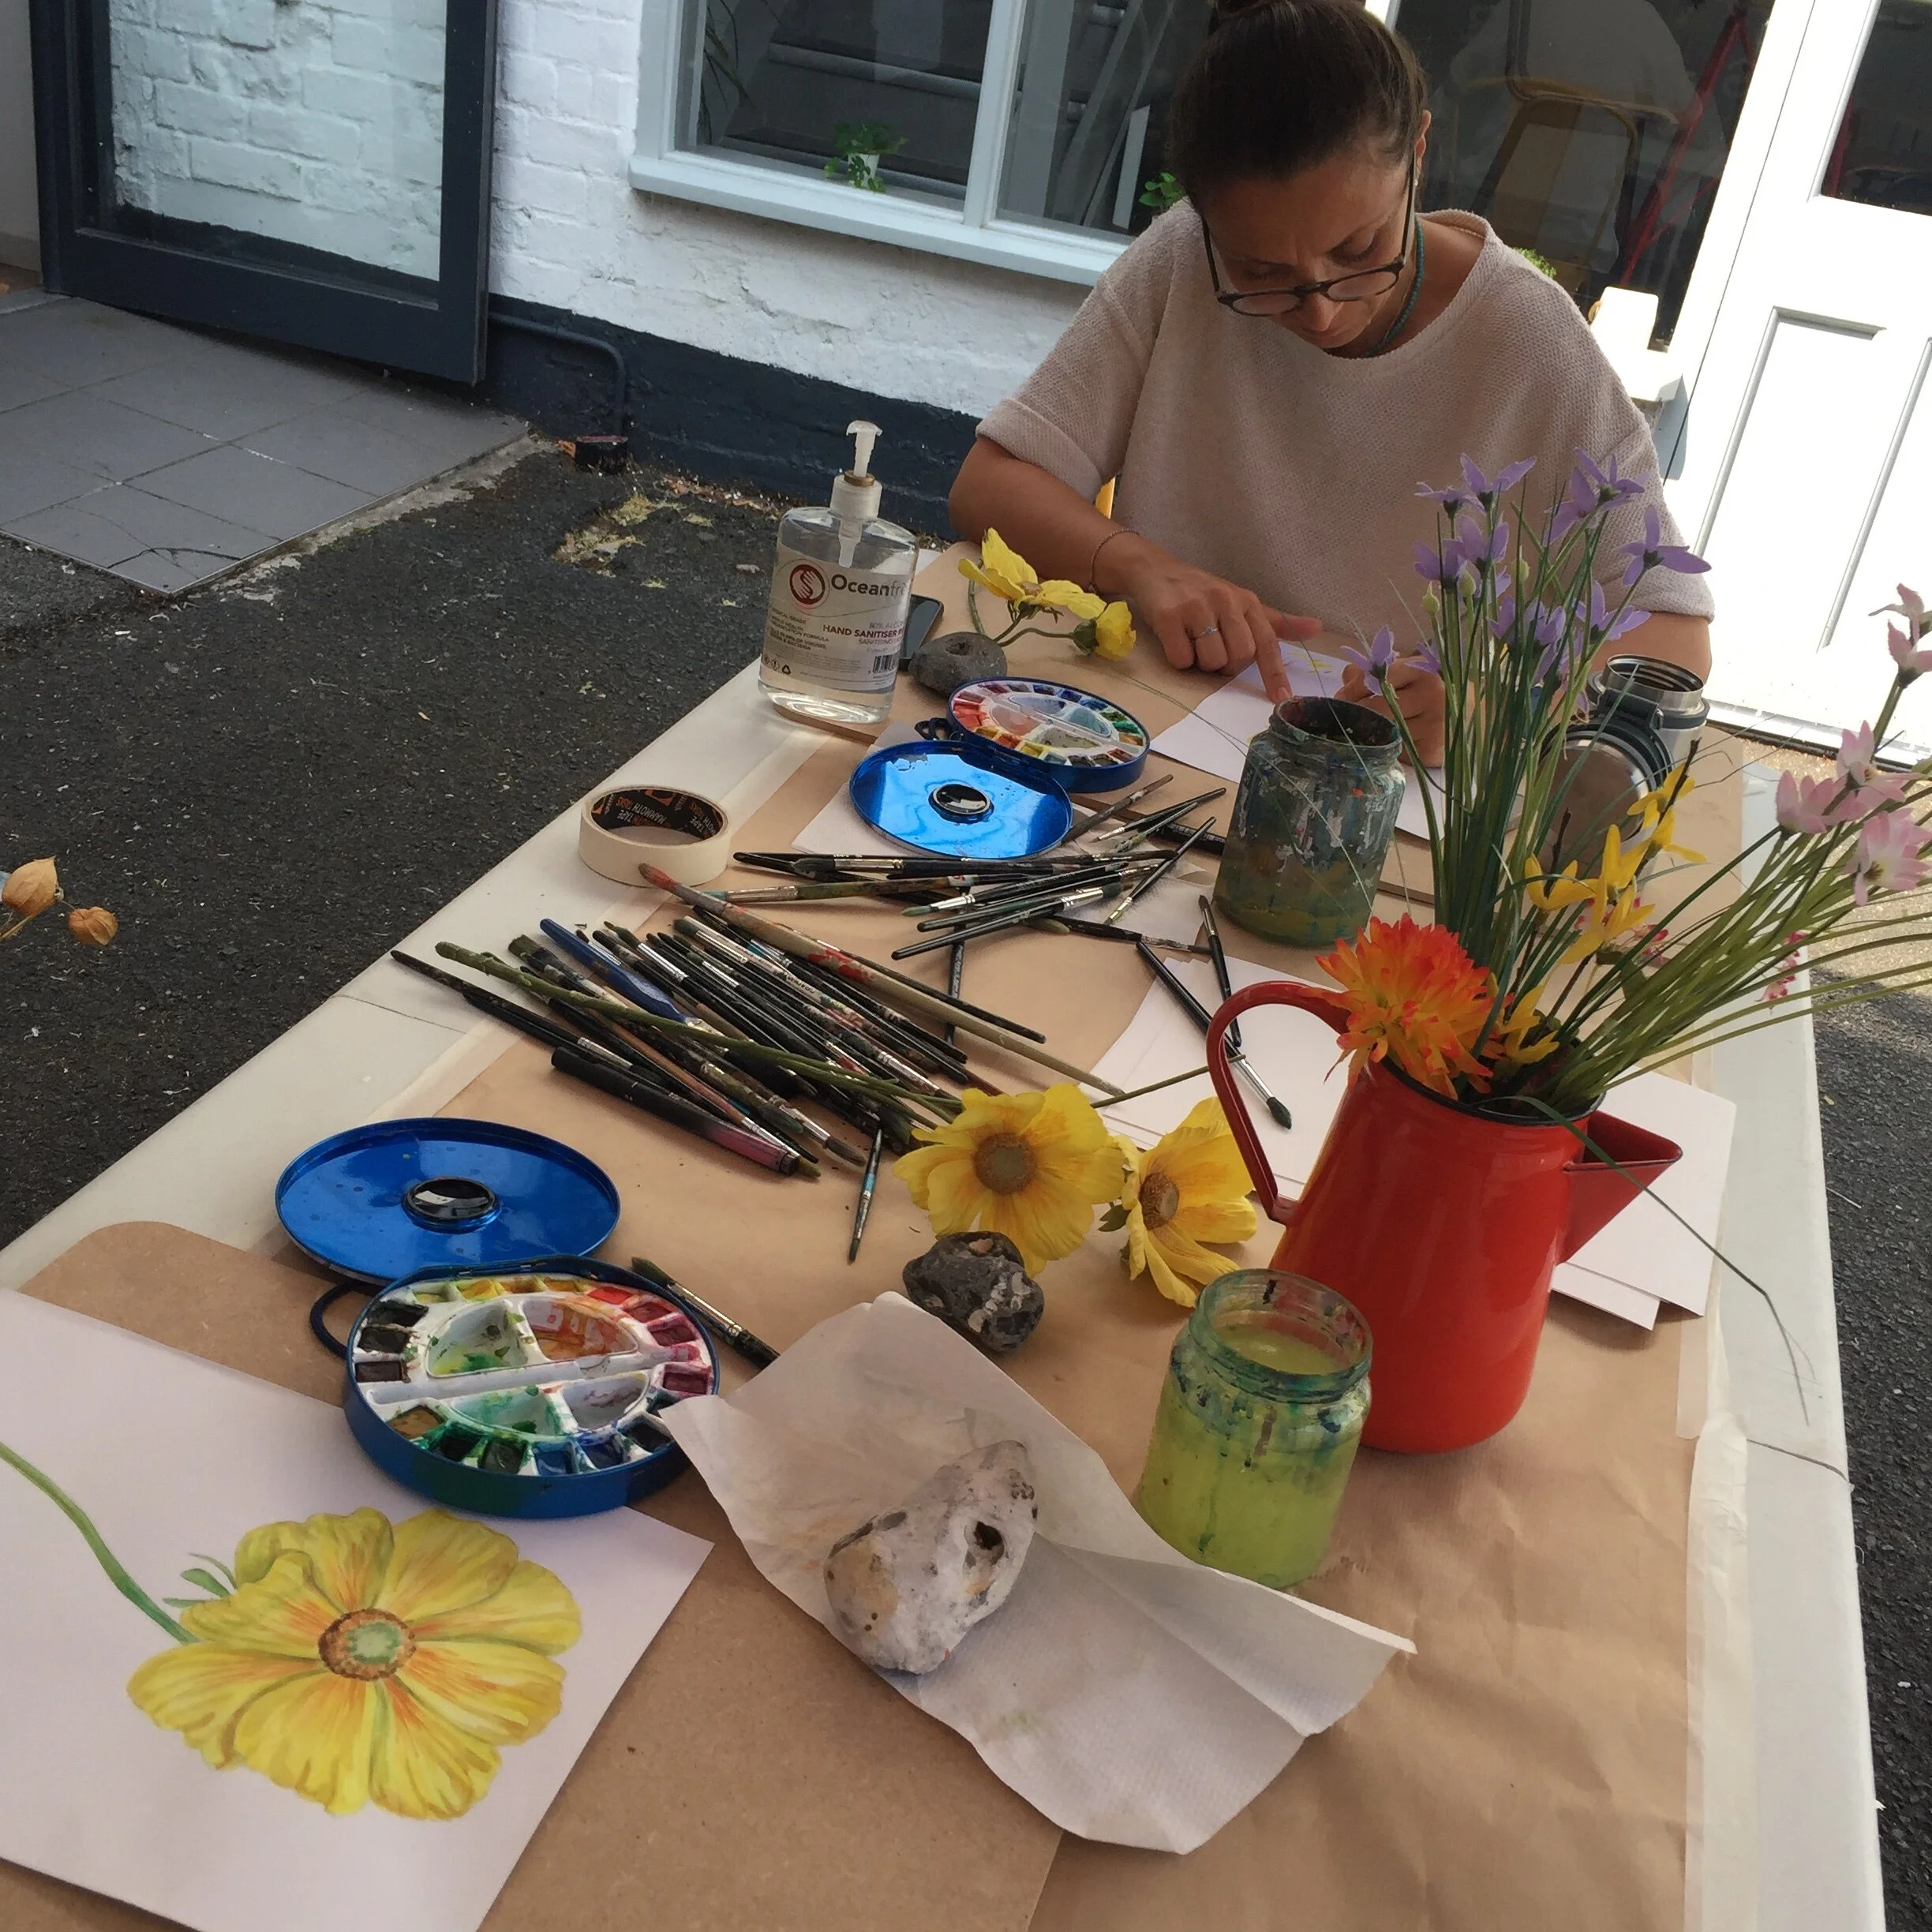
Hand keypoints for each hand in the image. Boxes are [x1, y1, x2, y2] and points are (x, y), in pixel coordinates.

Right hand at [1100, 538, 1320, 701]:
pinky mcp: (1169, 616)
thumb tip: (1316, 628)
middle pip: (1239, 657)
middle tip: (1213, 650)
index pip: (1267, 642)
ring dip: (1202, 663)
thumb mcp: (1241, 603)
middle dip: (1227, 665)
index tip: (1281, 699)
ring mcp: (1197, 607)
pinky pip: (1183, 659)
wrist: (1156, 571)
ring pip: (1212, 661)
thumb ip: (1276, 622)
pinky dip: (1180, 659)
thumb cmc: (1202, 593)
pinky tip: (1175, 640)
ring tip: (1193, 644)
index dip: (1275, 673)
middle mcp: (1225, 601)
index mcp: (1247, 601)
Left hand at [1337, 657, 1446, 766]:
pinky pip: (1394, 750)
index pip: (1377, 676)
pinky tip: (1386, 743)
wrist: (1472, 719)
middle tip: (1347, 717)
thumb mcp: (1410, 675)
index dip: (1354, 688)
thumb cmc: (1432, 694)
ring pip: (1383, 730)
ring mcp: (1433, 725)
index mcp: (1423, 670)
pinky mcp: (1430, 751)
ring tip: (1364, 728)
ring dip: (1367, 731)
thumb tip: (1347, 677)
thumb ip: (1377, 672)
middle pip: (1377, 707)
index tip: (1344, 696)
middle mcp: (1432, 695)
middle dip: (1356, 712)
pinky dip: (1385, 747)